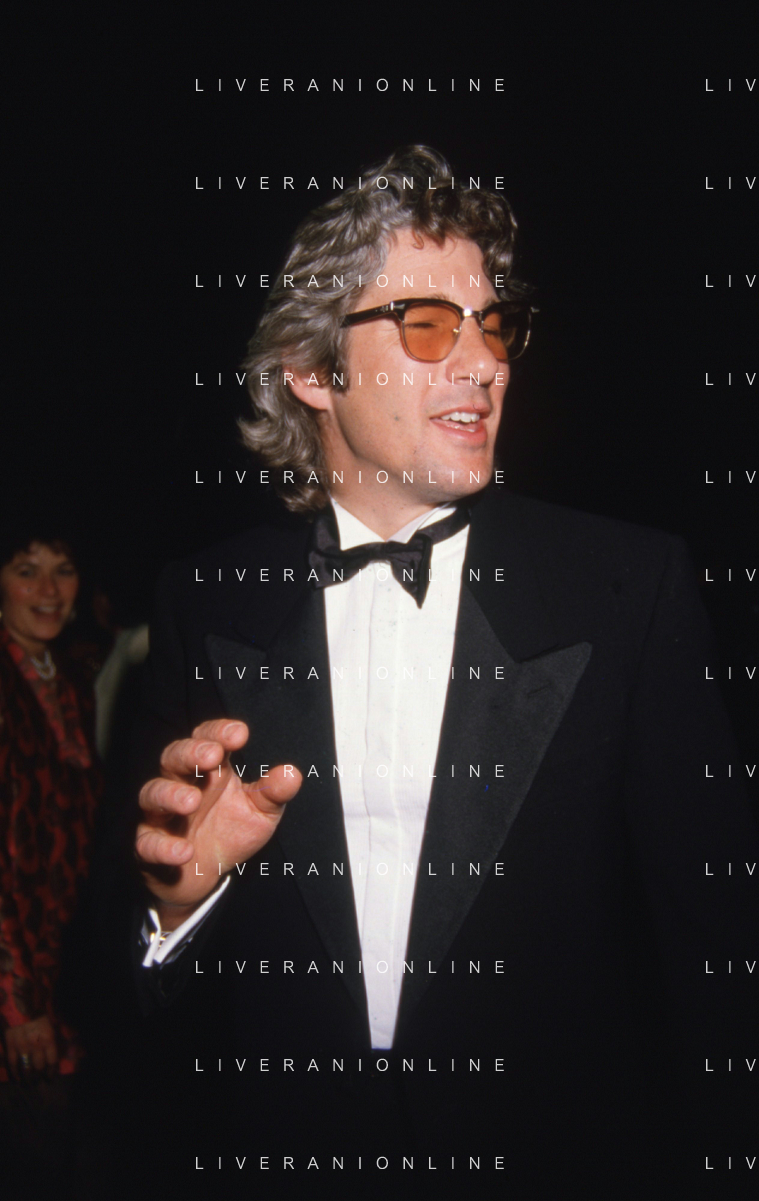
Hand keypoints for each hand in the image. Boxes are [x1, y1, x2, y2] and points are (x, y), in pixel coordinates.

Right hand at [5, 1015, 57, 1081]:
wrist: (19, 1001)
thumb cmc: (36, 1009)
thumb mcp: (48, 1022)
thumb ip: (49, 1037)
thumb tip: (51, 1050)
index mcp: (48, 1039)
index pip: (52, 1061)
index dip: (51, 1072)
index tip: (49, 1078)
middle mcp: (36, 1045)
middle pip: (39, 1067)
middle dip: (38, 1076)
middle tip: (36, 1081)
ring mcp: (22, 1047)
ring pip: (25, 1069)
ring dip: (27, 1078)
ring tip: (27, 1083)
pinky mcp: (10, 1046)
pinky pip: (12, 1064)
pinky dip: (14, 1073)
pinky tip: (16, 1078)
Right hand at [136, 720, 301, 919]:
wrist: (204, 873)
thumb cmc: (230, 831)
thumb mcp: (260, 812)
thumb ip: (274, 793)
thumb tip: (293, 774)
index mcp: (210, 770)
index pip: (207, 740)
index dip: (219, 733)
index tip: (240, 734)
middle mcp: (181, 784)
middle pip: (174, 757)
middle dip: (191, 753)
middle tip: (211, 755)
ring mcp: (162, 814)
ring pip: (153, 793)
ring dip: (170, 794)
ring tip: (192, 801)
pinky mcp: (150, 846)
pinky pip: (148, 843)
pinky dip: (163, 847)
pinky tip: (183, 852)